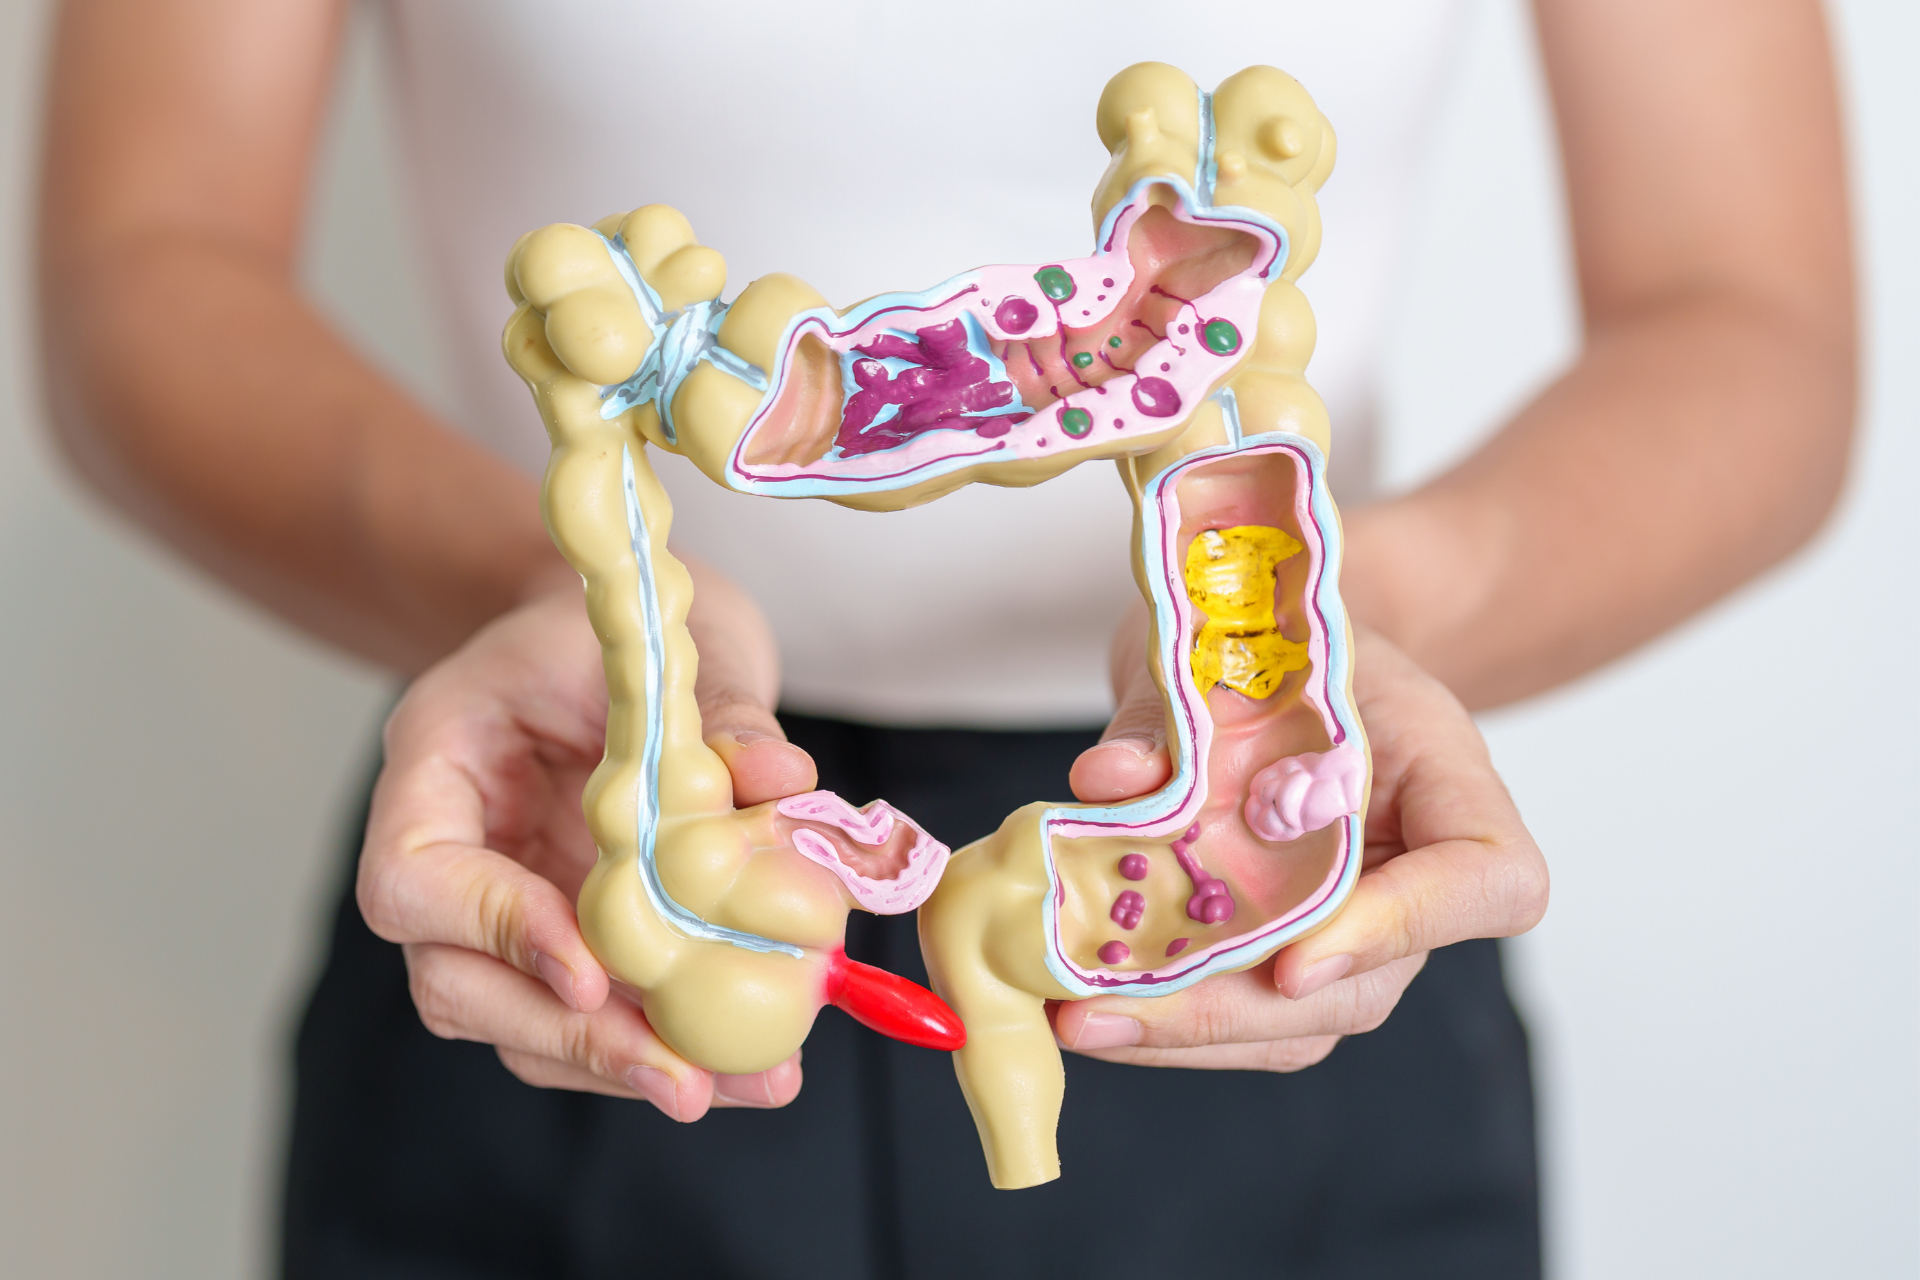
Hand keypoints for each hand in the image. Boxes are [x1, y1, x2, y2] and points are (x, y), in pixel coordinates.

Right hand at [355, 561, 816, 1119]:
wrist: (613, 628)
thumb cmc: (617, 620)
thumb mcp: (667, 637)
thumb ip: (719, 711)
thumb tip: (783, 785)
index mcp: (436, 762)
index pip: (412, 879)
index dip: (494, 932)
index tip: (592, 971)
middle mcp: (453, 851)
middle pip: (458, 985)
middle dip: (573, 1040)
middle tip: (681, 1079)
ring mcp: (502, 907)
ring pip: (525, 1023)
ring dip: (627, 1066)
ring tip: (745, 1085)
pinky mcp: (565, 942)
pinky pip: (593, 1016)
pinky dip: (664, 1044)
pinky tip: (751, 1069)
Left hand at [1055, 615, 1547, 1068]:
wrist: (1271, 642)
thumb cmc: (1275, 634)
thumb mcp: (1231, 641)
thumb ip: (1173, 711)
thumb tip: (1110, 781)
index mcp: (1448, 775)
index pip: (1489, 879)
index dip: (1407, 927)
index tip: (1296, 959)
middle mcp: (1416, 871)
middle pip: (1368, 984)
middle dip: (1232, 1010)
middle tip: (1111, 1010)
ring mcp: (1357, 926)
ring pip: (1299, 1020)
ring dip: (1185, 1033)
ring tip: (1079, 1020)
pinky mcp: (1289, 951)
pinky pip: (1245, 1012)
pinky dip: (1164, 1020)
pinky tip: (1084, 1009)